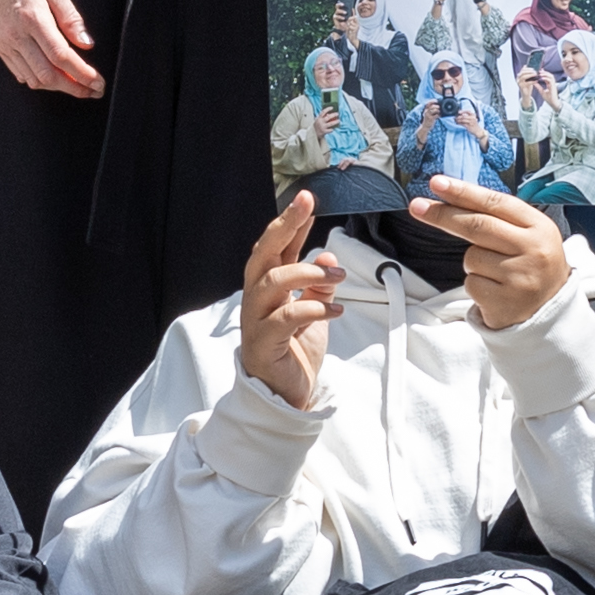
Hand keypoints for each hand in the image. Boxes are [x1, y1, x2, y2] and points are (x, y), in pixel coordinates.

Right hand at [235, 193, 338, 410]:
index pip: (276, 247)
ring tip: (338, 275)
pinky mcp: (263, 343)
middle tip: (305, 206)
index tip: (307, 199)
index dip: (290, 222)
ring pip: (273, 282)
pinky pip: (286, 318)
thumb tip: (328, 256)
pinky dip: (315, 308)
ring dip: (308, 272)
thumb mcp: (315, 310)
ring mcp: (256, 319)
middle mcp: (256, 298)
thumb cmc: (294, 350)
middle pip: (263, 254)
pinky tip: (337, 309)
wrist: (283, 395)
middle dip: (284, 227)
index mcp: (267, 287)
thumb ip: (320, 284)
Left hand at [423, 178, 571, 330]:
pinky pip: (471, 284)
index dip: (463, 191)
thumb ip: (498, 218)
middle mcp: (533, 250)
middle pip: (477, 225)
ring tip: (495, 272)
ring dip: (473, 263)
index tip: (437, 183)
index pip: (495, 203)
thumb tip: (452, 198)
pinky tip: (495, 290)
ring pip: (472, 257)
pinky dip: (476, 286)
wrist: (552, 310)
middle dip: (443, 214)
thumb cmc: (531, 266)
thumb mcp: (529, 235)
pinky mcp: (506, 302)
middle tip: (418, 206)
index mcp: (539, 227)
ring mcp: (520, 277)